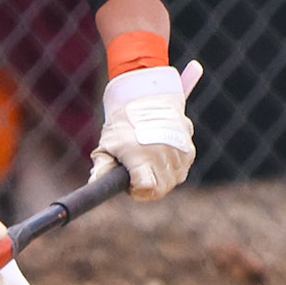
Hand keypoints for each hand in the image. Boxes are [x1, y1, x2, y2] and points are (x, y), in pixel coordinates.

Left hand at [90, 61, 201, 199]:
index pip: (147, 189)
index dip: (138, 191)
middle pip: (161, 189)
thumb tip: (95, 183)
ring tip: (148, 160)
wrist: (147, 94)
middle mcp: (164, 155)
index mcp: (142, 156)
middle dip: (149, 186)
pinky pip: (181, 169)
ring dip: (161, 176)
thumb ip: (102, 167)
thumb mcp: (108, 143)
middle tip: (137, 173)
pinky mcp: (189, 149)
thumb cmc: (123, 120)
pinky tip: (160, 154)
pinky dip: (172, 167)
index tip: (131, 183)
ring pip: (173, 180)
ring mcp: (180, 152)